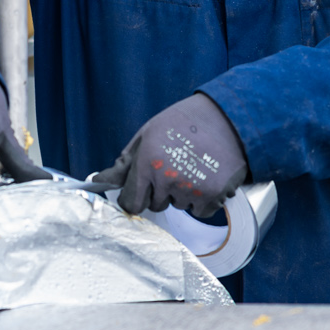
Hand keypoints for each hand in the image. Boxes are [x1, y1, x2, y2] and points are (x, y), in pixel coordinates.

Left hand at [91, 92, 247, 218]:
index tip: (141, 190)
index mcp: (147, 162)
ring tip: (195, 166)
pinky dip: (203, 199)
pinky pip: (199, 210)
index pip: (131, 202)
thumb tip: (99, 180)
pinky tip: (208, 175)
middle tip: (176, 165)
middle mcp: (167, 179)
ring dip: (184, 193)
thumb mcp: (149, 134)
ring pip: (178, 206)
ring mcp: (190, 190)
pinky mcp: (213, 197)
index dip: (135, 196)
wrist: (231, 119)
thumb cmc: (186, 123)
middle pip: (155, 205)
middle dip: (161, 191)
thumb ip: (126, 162)